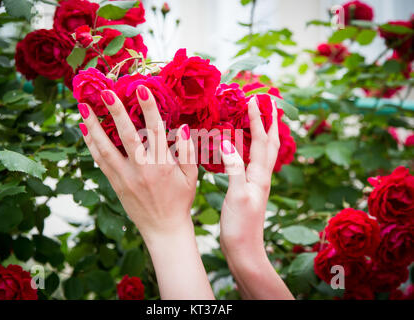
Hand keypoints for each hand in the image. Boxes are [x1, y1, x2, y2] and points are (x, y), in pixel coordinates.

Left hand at [78, 85, 213, 298]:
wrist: (164, 229)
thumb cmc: (180, 201)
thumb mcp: (191, 177)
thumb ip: (187, 152)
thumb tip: (182, 128)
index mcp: (163, 166)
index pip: (156, 131)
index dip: (149, 108)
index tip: (141, 89)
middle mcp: (142, 170)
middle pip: (127, 136)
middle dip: (115, 112)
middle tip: (104, 91)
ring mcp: (125, 178)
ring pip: (106, 149)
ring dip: (93, 127)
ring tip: (83, 107)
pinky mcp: (115, 185)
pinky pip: (100, 162)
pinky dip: (91, 145)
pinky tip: (84, 131)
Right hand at [219, 96, 293, 299]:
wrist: (244, 250)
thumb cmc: (241, 226)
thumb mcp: (237, 196)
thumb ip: (235, 168)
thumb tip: (228, 141)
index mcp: (260, 175)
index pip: (261, 140)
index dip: (258, 118)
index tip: (253, 98)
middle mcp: (262, 176)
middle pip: (270, 142)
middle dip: (269, 121)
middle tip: (266, 102)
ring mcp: (257, 183)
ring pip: (263, 151)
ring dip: (262, 132)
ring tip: (257, 118)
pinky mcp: (249, 189)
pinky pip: (252, 161)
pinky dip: (250, 147)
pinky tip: (241, 147)